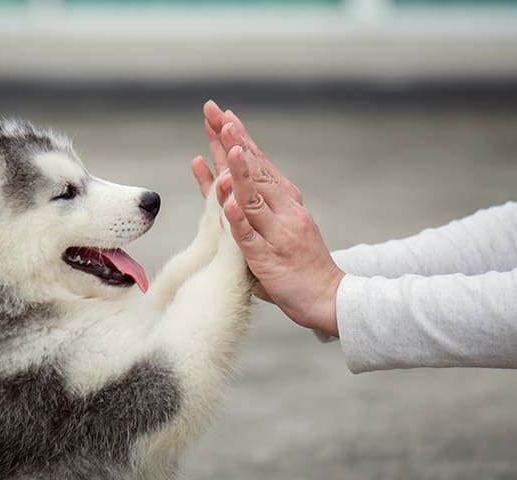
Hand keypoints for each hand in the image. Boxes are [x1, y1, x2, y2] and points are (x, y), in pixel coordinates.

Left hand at [192, 100, 344, 336]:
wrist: (330, 297)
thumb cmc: (301, 264)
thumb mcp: (282, 228)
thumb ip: (257, 209)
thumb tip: (230, 188)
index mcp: (286, 202)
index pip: (259, 164)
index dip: (240, 140)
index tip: (223, 116)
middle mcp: (284, 211)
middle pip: (254, 171)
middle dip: (233, 141)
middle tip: (216, 114)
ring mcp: (277, 234)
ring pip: (253, 198)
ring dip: (239, 170)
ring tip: (226, 145)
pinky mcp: (268, 259)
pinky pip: (249, 237)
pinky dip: (238, 220)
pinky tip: (227, 203)